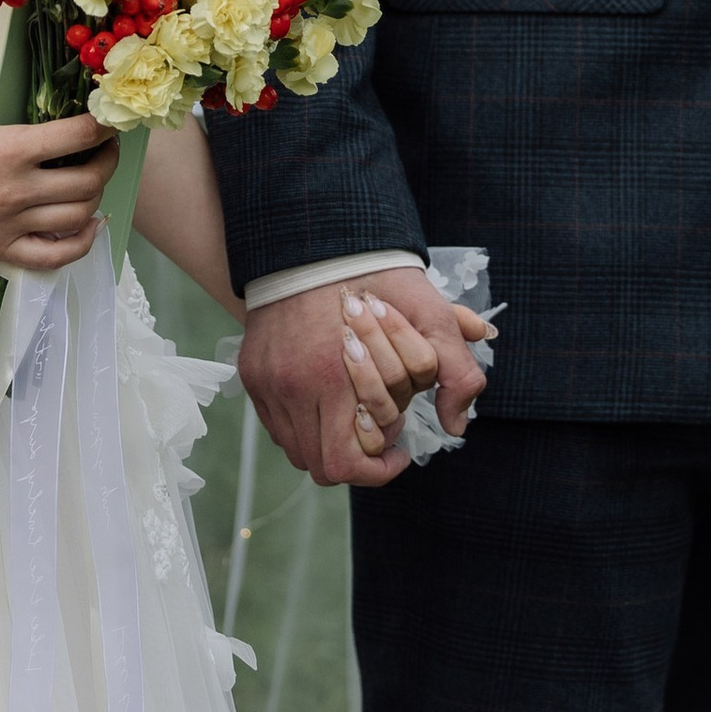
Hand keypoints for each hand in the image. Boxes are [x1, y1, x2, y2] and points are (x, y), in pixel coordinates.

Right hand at [0, 81, 114, 272]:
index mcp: (8, 149)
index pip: (77, 136)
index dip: (102, 125)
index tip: (108, 119)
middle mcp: (17, 190)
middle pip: (87, 181)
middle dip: (106, 162)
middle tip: (104, 149)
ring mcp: (9, 224)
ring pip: (76, 217)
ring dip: (95, 197)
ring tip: (93, 181)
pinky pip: (52, 257)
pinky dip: (80, 244)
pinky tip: (88, 228)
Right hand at [238, 266, 491, 492]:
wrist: (314, 241)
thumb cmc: (375, 277)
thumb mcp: (430, 315)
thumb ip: (457, 370)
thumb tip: (458, 426)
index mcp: (332, 377)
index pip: (346, 463)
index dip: (379, 470)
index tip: (399, 452)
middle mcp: (292, 387)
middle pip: (321, 465)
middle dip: (357, 460)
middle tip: (380, 436)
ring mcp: (268, 383)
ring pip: (296, 451)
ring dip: (328, 445)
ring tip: (354, 419)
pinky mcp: (252, 375)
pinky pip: (276, 426)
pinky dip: (304, 427)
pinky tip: (328, 404)